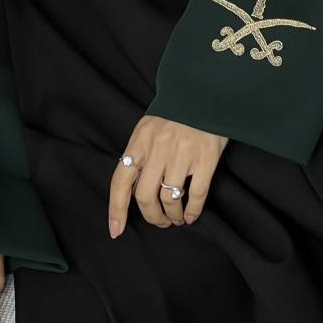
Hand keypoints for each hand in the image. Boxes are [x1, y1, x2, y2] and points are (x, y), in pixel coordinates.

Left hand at [108, 115, 228, 237]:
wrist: (206, 91)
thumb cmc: (175, 113)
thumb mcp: (149, 127)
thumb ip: (140, 154)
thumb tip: (132, 189)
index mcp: (140, 141)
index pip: (120, 180)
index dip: (116, 209)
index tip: (115, 230)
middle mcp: (158, 148)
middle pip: (145, 196)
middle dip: (152, 216)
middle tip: (160, 221)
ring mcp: (183, 153)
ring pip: (170, 199)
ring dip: (173, 215)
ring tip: (177, 218)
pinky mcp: (206, 158)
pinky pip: (197, 194)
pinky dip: (193, 211)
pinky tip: (192, 215)